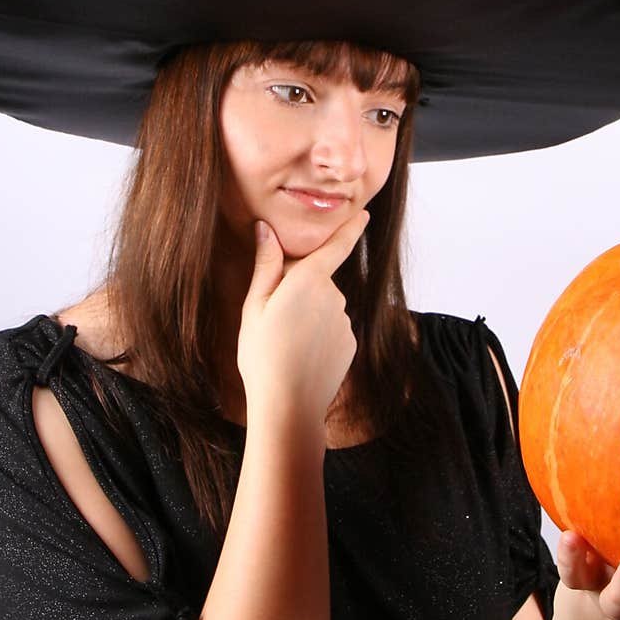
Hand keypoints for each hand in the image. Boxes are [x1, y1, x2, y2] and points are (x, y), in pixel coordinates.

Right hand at [236, 209, 369, 438]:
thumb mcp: (255, 306)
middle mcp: (334, 296)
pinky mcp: (350, 343)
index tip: (364, 214)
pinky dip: (318, 337)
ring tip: (284, 344)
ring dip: (308, 317)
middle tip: (273, 319)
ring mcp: (345, 321)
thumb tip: (265, 228)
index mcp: (309, 280)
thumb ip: (265, 265)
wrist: (289, 405)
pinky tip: (301, 356)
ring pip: (324, 308)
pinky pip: (332, 330)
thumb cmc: (263, 354)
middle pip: (318, 282)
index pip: (337, 246)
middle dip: (301, 290)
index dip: (351, 228)